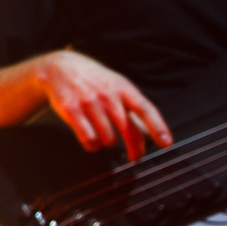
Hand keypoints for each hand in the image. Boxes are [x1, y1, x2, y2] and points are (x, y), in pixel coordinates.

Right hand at [35, 50, 172, 159]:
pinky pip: (89, 140)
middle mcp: (107, 94)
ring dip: (108, 143)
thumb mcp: (116, 86)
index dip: (157, 126)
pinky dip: (93, 145)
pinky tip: (91, 140)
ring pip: (108, 139)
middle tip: (135, 158)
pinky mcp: (71, 111)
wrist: (59, 67)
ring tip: (104, 137)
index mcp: (123, 88)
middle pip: (128, 129)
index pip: (145, 109)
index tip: (166, 143)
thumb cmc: (94, 80)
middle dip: (134, 149)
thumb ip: (133, 109)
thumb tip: (150, 133)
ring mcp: (89, 102)